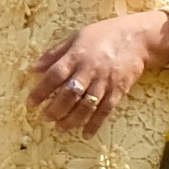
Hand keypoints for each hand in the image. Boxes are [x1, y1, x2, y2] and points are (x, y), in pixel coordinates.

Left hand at [25, 13, 162, 135]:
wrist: (138, 37)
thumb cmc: (104, 35)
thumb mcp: (76, 38)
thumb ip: (54, 54)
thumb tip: (34, 69)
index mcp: (76, 56)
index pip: (54, 76)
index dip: (41, 91)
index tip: (30, 103)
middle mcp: (89, 70)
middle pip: (69, 94)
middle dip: (55, 109)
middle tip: (45, 118)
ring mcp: (105, 81)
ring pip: (86, 106)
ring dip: (71, 120)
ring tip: (60, 127)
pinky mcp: (118, 90)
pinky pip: (105, 111)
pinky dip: (95, 124)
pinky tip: (85, 134)